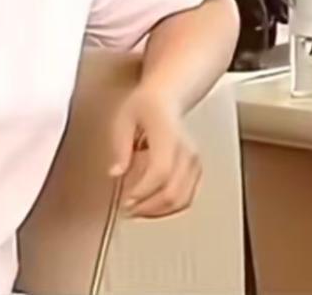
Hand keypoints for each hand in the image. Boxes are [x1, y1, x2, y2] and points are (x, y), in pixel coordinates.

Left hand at [109, 87, 201, 218]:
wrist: (167, 99)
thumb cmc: (145, 107)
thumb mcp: (123, 119)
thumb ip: (120, 147)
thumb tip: (116, 172)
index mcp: (167, 134)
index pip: (161, 170)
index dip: (143, 190)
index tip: (125, 200)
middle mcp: (185, 149)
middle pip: (173, 190)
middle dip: (148, 207)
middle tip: (126, 210)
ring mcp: (193, 161)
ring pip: (183, 199)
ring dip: (158, 212)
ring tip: (137, 210)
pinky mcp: (195, 170)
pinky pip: (187, 198)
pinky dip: (168, 209)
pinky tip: (151, 207)